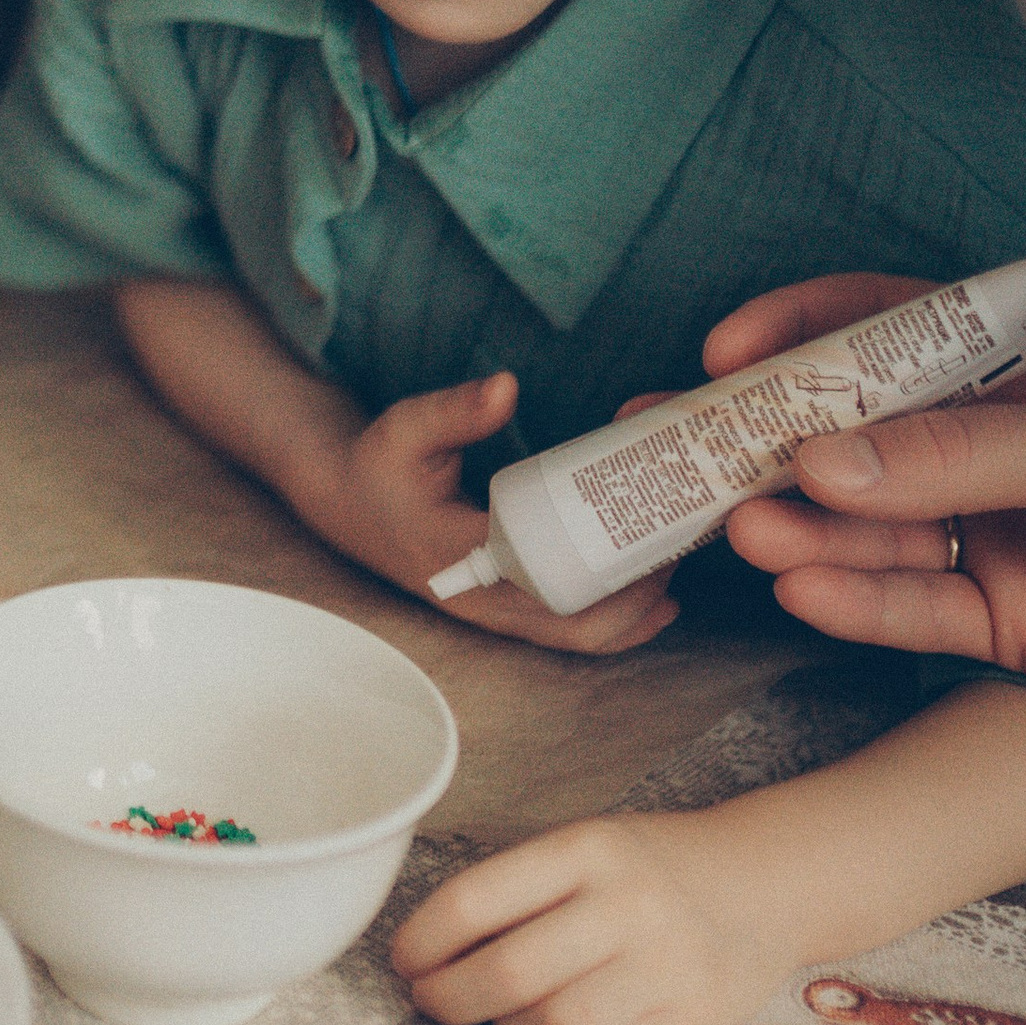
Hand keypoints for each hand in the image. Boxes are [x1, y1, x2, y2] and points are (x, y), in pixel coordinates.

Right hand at [310, 371, 674, 647]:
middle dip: (636, 602)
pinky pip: (565, 630)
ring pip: (574, 637)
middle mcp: (480, 602)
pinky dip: (612, 620)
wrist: (346, 498)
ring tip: (675, 572)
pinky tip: (651, 597)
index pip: (546, 591)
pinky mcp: (503, 609)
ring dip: (631, 615)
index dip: (607, 584)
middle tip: (679, 554)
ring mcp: (492, 613)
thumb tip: (506, 387)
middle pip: (574, 627)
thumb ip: (454, 409)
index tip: (653, 548)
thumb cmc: (381, 463)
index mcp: (460, 562)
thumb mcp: (406, 427)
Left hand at [393, 807, 794, 1024]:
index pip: (476, 899)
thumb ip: (518, 893)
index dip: (423, 940)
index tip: (404, 961)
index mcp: (586, 848)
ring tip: (503, 1018)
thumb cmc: (647, 871)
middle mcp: (628, 903)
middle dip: (448, 998)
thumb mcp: (584, 850)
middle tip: (431, 1001)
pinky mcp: (695, 1019)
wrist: (764, 885)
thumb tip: (428, 957)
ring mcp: (666, 964)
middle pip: (508, 971)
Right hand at [706, 272, 1025, 671]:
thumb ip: (962, 450)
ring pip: (877, 533)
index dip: (801, 329)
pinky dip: (861, 608)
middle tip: (681, 457)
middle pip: (859, 439)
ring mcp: (992, 534)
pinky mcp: (1001, 621)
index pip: (889, 327)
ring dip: (806, 536)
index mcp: (1014, 368)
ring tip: (745, 536)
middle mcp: (986, 447)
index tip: (723, 353)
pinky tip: (802, 593)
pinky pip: (921, 613)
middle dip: (771, 450)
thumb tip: (824, 465)